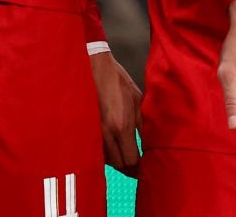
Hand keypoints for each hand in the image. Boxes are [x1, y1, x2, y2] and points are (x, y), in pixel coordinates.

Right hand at [91, 48, 141, 174]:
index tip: (145, 167)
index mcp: (122, 126)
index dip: (139, 168)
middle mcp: (106, 133)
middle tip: (138, 166)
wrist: (94, 67)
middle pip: (119, 164)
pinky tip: (114, 146)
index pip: (131, 160)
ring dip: (118, 161)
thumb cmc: (118, 81)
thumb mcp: (137, 101)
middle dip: (129, 168)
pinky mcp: (87, 127)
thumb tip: (149, 145)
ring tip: (127, 156)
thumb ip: (143, 126)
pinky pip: (97, 149)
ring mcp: (94, 131)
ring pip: (107, 159)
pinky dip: (107, 153)